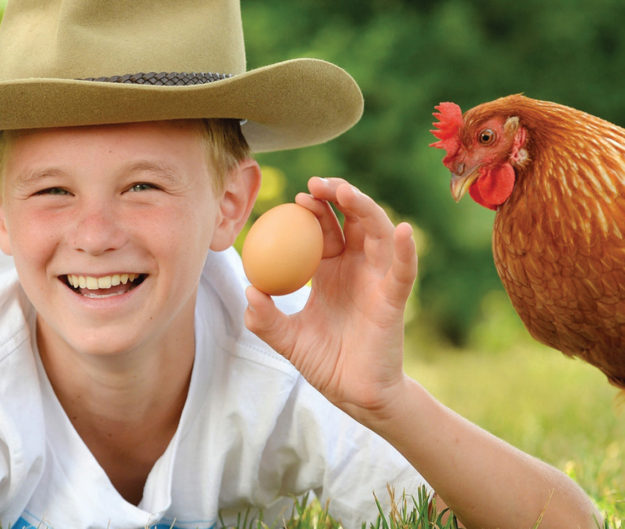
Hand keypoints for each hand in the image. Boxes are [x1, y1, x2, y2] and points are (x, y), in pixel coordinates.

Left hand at [244, 177, 416, 425]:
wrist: (353, 394)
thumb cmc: (324, 362)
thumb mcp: (286, 338)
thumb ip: (265, 318)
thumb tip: (247, 290)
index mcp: (332, 270)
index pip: (325, 229)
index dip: (314, 209)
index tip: (297, 197)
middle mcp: (357, 268)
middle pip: (353, 220)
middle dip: (338, 195)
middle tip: (317, 182)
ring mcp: (377, 280)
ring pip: (378, 234)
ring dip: (365, 209)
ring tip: (345, 193)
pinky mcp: (394, 299)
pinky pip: (403, 272)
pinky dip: (406, 251)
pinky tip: (403, 231)